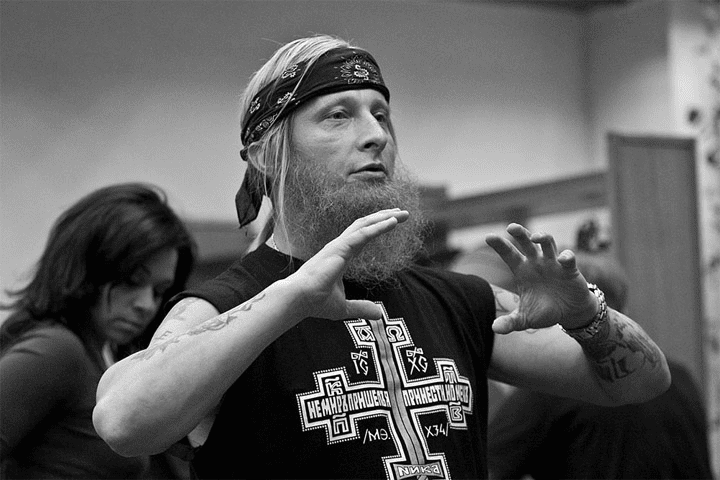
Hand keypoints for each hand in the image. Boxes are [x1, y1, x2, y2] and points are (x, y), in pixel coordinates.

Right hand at [290, 208, 408, 320]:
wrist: (299, 300)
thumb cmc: (315, 302)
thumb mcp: (344, 308)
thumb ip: (362, 307)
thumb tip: (379, 313)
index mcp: (341, 255)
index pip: (363, 236)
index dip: (378, 227)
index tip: (394, 221)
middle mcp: (340, 246)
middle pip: (365, 225)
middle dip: (384, 217)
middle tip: (402, 212)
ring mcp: (339, 246)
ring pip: (365, 225)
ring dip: (384, 217)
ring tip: (401, 213)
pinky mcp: (340, 248)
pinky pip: (363, 234)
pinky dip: (378, 227)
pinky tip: (392, 222)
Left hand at [485, 223, 597, 333]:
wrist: (569, 314)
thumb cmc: (545, 311)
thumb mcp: (525, 319)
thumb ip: (510, 322)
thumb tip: (494, 329)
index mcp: (522, 271)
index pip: (509, 254)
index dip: (499, 245)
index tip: (488, 237)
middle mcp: (536, 263)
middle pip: (526, 242)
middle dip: (520, 233)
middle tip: (511, 227)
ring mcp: (553, 264)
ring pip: (548, 244)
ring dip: (543, 238)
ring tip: (536, 237)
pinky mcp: (570, 270)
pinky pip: (568, 259)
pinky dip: (566, 257)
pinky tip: (564, 258)